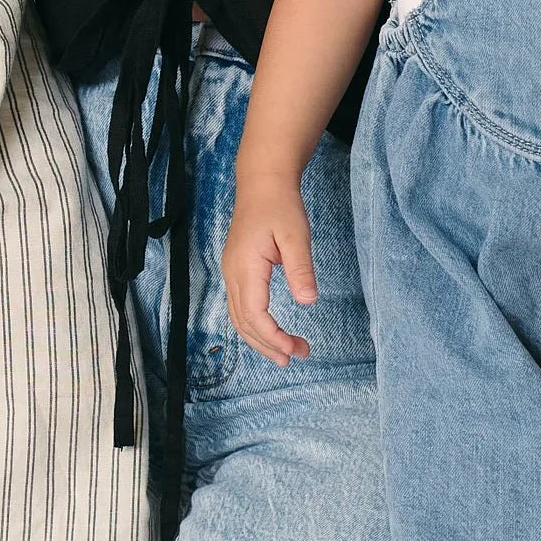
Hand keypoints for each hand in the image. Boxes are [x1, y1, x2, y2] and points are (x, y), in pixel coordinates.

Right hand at [224, 177, 316, 363]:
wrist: (262, 183)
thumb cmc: (280, 206)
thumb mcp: (296, 235)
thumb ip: (300, 268)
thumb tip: (308, 301)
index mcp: (246, 267)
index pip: (254, 314)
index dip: (272, 337)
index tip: (294, 349)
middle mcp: (233, 274)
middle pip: (243, 322)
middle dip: (268, 345)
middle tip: (296, 356)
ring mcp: (231, 273)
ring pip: (238, 318)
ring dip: (260, 339)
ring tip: (285, 354)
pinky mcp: (236, 271)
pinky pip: (239, 307)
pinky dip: (254, 326)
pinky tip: (270, 333)